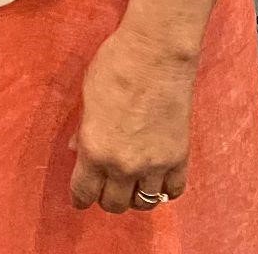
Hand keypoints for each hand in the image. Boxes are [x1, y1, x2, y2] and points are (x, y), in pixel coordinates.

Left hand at [69, 22, 194, 213]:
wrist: (156, 53)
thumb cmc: (116, 65)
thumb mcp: (87, 96)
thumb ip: (83, 129)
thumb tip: (78, 149)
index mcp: (95, 149)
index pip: (83, 192)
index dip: (80, 197)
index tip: (80, 197)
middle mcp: (124, 165)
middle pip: (114, 204)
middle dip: (106, 197)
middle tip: (105, 185)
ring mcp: (154, 165)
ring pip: (143, 203)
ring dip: (134, 196)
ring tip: (131, 184)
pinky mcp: (178, 157)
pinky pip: (173, 191)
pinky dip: (164, 189)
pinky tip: (157, 179)